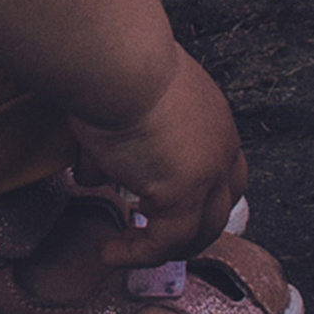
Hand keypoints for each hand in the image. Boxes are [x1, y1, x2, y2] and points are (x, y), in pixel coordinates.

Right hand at [68, 50, 246, 261]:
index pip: (220, 166)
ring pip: (198, 231)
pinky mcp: (183, 196)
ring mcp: (207, 174)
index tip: (163, 203)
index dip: (198, 191)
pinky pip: (163, 242)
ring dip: (163, 245)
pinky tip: (110, 252)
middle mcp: (220, 146)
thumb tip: (93, 172)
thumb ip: (116, 142)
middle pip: (219, 205)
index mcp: (210, 115)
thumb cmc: (114, 63)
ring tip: (126, 249)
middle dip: (188, 227)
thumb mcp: (121, 104)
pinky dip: (137, 253)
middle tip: (153, 235)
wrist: (119, 60)